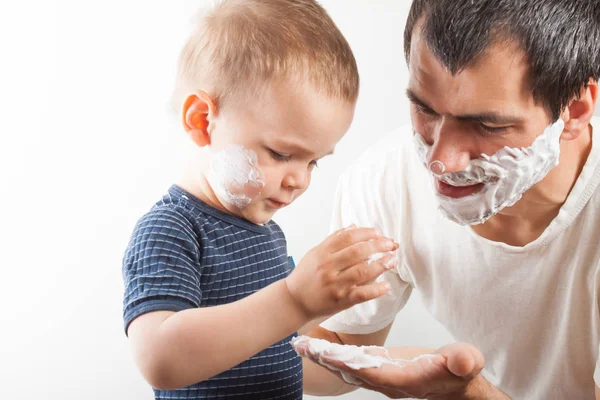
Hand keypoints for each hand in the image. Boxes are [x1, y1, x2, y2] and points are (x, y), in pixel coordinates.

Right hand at [284, 225, 398, 319]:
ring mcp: (335, 284)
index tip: (378, 233)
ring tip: (393, 259)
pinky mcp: (341, 300)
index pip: (348, 237)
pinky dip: (376, 290)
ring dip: (381, 264)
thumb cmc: (306, 276)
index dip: (366, 233)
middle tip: (391, 243)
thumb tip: (354, 227)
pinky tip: (386, 285)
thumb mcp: (315, 253)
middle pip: (358, 252)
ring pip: (362, 271)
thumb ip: (334, 240)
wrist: (294, 301)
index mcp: (322, 253)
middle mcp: (328, 267)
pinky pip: (361, 294)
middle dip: (378, 246)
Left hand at [302, 342, 487, 398]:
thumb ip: (463, 361)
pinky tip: (320, 348)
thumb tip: (462, 361)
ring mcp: (382, 375)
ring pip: (348, 367)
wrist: (458, 383)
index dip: (349, 363)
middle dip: (325, 359)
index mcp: (404, 378)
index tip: (327, 353)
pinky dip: (335, 355)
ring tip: (302, 345)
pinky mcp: (381, 368)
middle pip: (351, 370)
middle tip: (302, 347)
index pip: (371, 371)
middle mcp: (388, 380)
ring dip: (325, 357)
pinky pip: (353, 363)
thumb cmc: (461, 372)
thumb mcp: (466, 363)